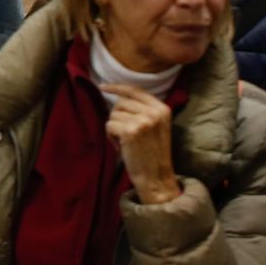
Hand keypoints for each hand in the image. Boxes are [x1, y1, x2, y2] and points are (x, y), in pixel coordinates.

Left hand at [102, 84, 179, 204]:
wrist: (156, 177)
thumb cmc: (152, 153)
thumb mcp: (156, 126)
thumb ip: (143, 109)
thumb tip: (118, 95)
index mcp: (162, 109)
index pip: (136, 90)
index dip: (117, 87)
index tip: (103, 87)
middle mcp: (154, 112)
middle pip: (121, 103)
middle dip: (117, 117)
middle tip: (126, 134)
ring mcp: (143, 121)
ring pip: (113, 114)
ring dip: (114, 128)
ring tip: (126, 142)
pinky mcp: (130, 131)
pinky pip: (109, 125)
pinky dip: (110, 136)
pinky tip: (121, 146)